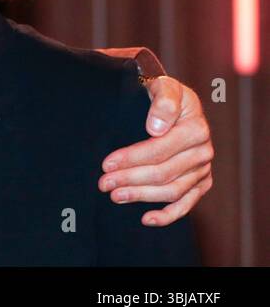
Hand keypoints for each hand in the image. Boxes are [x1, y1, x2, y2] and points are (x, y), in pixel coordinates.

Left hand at [98, 75, 213, 225]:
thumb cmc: (164, 94)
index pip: (159, 150)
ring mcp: (202, 169)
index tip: (106, 164)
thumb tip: (156, 128)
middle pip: (164, 173)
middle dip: (130, 179)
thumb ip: (162, 101)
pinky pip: (187, 203)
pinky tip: (147, 219)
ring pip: (172, 190)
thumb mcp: (164, 86)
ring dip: (142, 196)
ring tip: (115, 196)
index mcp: (195, 128)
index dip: (132, 159)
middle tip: (103, 184)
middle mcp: (203, 151)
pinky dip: (168, 215)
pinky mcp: (200, 182)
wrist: (174, 102)